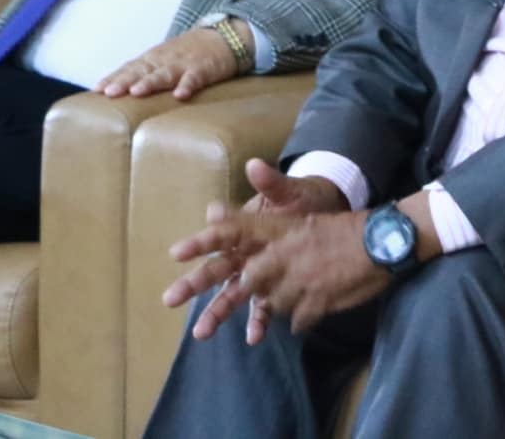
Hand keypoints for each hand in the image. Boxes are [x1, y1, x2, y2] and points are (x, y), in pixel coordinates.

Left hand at [96, 26, 248, 99]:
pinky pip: (195, 78)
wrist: (223, 37)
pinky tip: (181, 95)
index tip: (96, 90)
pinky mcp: (203, 69)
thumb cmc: (187, 53)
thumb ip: (142, 73)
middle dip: (124, 81)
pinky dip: (188, 85)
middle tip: (110, 92)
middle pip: (142, 70)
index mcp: (152, 59)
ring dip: (150, 82)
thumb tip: (114, 92)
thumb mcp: (162, 60)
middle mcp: (164, 60)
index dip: (113, 78)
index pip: (129, 68)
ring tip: (137, 92)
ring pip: (164, 73)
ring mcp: (183, 64)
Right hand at [165, 159, 347, 340]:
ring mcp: (260, 273)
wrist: (334, 217)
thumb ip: (273, 184)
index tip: (177, 253)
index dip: (199, 242)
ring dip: (217, 313)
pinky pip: (265, 308)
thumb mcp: (292, 191)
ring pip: (233, 294)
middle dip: (194, 284)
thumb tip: (253, 166)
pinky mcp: (277, 289)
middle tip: (170, 298)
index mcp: (247, 227)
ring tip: (200, 333)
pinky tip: (253, 337)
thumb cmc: (307, 199)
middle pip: (217, 269)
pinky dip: (258, 322)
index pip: (218, 234)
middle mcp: (247, 252)